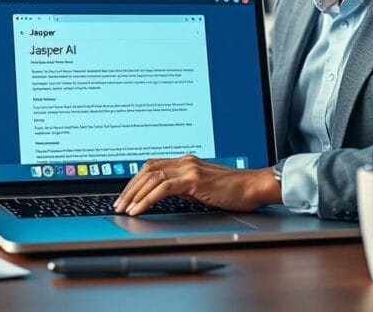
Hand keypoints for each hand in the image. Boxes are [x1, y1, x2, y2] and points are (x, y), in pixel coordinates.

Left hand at [113, 155, 280, 215]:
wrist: (254, 187)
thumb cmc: (234, 189)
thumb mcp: (203, 186)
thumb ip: (185, 186)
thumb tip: (166, 196)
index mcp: (186, 161)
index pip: (152, 166)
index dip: (135, 180)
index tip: (125, 195)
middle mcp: (184, 161)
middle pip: (147, 170)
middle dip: (129, 188)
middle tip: (118, 204)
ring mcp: (189, 169)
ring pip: (151, 178)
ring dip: (134, 195)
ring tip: (124, 209)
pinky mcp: (194, 180)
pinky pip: (162, 189)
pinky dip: (147, 200)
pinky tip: (139, 210)